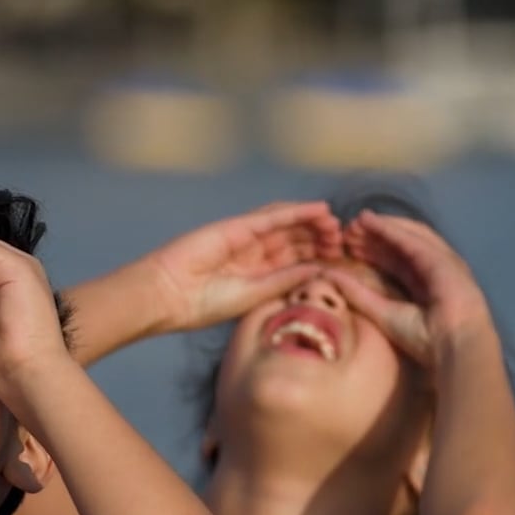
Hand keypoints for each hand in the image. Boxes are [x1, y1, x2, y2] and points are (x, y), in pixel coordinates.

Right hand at [140, 201, 342, 332]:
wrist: (170, 295)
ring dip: (312, 222)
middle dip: (319, 238)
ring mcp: (245, 236)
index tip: (342, 260)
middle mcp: (253, 253)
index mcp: (256, 274)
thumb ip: (286, 281)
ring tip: (335, 223)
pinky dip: (297, 211)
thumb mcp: (255, 295)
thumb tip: (319, 271)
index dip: (317, 257)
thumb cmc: (204, 305)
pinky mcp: (238, 225)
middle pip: (293, 239)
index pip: (293, 260)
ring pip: (287, 224)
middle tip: (344, 239)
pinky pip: (274, 215)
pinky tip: (319, 210)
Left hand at [326, 210, 492, 369]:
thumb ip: (358, 294)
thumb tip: (328, 276)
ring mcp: (441, 260)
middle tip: (347, 231)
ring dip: (380, 227)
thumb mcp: (383, 313)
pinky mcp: (442, 258)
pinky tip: (369, 222)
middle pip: (400, 245)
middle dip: (374, 236)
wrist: (454, 346)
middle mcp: (434, 269)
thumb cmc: (424, 339)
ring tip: (355, 222)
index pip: (395, 260)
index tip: (347, 246)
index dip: (372, 251)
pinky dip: (390, 229)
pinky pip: (412, 239)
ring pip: (406, 235)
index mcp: (424, 285)